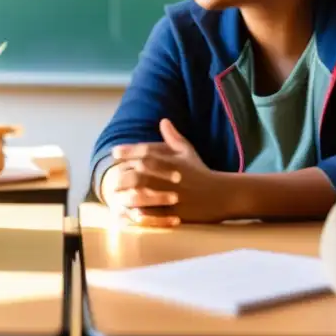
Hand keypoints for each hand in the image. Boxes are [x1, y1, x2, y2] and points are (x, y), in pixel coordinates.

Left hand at [104, 119, 228, 227]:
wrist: (223, 195)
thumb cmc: (202, 172)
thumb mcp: (189, 152)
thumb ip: (174, 138)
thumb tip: (164, 120)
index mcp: (174, 161)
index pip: (148, 153)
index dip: (129, 151)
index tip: (115, 152)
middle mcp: (173, 177)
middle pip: (143, 174)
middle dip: (125, 175)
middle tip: (112, 177)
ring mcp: (176, 196)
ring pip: (147, 194)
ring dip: (130, 194)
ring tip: (117, 195)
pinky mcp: (179, 213)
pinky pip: (156, 215)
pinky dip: (142, 214)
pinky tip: (130, 213)